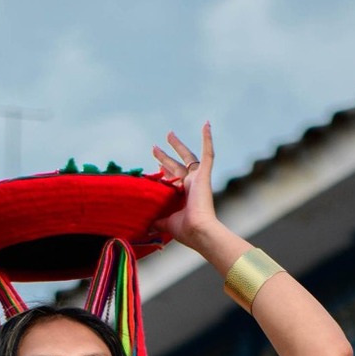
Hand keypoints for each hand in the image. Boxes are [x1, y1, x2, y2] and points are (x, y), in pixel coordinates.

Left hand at [153, 123, 218, 250]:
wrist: (199, 230)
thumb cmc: (185, 230)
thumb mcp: (166, 223)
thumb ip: (157, 220)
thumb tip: (146, 224)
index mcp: (184, 196)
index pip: (173, 179)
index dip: (164, 171)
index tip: (156, 165)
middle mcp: (191, 185)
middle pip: (177, 165)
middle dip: (165, 156)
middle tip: (154, 147)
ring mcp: (198, 178)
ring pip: (188, 156)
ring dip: (178, 145)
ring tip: (168, 133)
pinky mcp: (204, 174)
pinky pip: (208, 153)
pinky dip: (207, 139)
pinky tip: (206, 124)